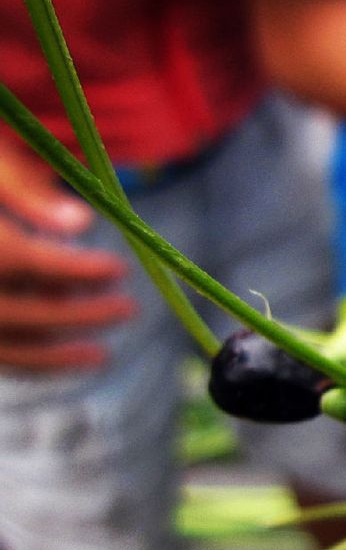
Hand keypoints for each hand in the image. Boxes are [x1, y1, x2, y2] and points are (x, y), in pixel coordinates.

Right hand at [0, 141, 133, 369]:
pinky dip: (25, 360)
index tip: (119, 269)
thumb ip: (26, 190)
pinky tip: (65, 356)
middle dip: (74, 316)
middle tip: (130, 309)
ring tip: (102, 356)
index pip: (20, 260)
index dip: (73, 268)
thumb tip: (83, 224)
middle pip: (12, 312)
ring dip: (51, 357)